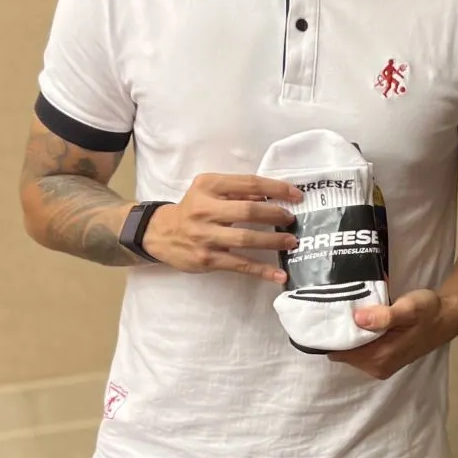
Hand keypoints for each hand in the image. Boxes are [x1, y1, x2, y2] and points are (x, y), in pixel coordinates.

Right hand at [143, 173, 301, 280]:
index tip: (296, 195)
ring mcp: (205, 236)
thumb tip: (272, 194)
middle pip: (249, 211)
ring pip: (246, 238)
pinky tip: (278, 274)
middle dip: (276, 214)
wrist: (161, 234)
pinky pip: (239, 265)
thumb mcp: (210, 191)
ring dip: (273, 240)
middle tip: (291, 219)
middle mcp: (205, 209)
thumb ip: (238, 191)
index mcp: (209, 186)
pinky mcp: (207, 258)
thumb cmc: (193, 208)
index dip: (276, 188)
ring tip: (291, 242)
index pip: (249, 183)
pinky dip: (261, 270)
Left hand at [327, 289, 453, 379]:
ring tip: (348, 309)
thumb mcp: (409, 308)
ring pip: (350, 351)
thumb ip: (384, 316)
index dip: (331, 334)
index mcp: (380, 357)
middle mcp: (377, 366)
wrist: (447, 317)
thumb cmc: (428, 311)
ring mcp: (380, 365)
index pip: (340, 352)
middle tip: (337, 306)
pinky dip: (358, 335)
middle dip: (339, 332)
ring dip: (348, 333)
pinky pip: (360, 349)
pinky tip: (360, 317)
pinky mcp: (383, 359)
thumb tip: (357, 319)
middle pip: (343, 352)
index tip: (326, 313)